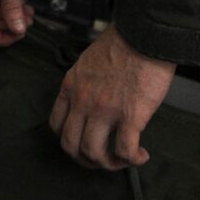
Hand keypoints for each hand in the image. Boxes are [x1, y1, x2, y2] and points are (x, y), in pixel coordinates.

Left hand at [49, 25, 174, 169]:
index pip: (56, 124)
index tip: (84, 141)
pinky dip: (132, 159)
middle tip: (102, 159)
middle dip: (85, 159)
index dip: (69, 139)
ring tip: (123, 159)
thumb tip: (96, 104)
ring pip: (93, 153)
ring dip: (108, 164)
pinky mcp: (129, 117)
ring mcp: (104, 110)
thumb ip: (86, 85)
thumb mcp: (88, 63)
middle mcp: (82, 102)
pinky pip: (124, 150)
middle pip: (70, 145)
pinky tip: (140, 155)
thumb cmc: (122, 44)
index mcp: (70, 87)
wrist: (144, 35)